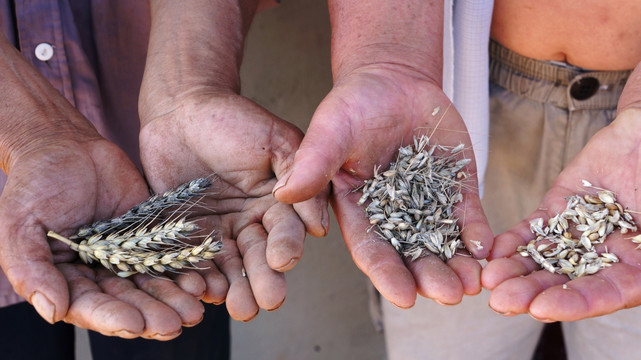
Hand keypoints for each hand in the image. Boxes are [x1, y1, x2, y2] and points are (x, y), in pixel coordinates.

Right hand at [0, 137, 204, 338]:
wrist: (66, 146)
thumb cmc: (35, 184)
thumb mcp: (21, 224)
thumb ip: (31, 268)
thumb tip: (53, 311)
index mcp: (65, 279)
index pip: (90, 306)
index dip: (112, 317)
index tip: (135, 325)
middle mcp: (98, 273)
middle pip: (128, 301)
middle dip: (152, 314)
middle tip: (175, 324)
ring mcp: (126, 255)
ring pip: (152, 283)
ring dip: (173, 299)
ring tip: (194, 310)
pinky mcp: (148, 235)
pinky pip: (168, 255)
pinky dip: (183, 270)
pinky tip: (201, 281)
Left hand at [139, 90, 328, 320]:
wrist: (182, 109)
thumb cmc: (233, 119)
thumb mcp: (276, 142)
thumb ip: (299, 177)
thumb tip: (318, 226)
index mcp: (277, 203)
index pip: (285, 231)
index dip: (286, 246)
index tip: (283, 261)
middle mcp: (250, 222)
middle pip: (258, 257)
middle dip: (262, 280)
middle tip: (265, 301)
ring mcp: (218, 231)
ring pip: (228, 266)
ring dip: (234, 288)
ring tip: (237, 308)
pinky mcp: (186, 235)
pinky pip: (192, 261)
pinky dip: (197, 278)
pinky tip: (201, 292)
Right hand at [273, 64, 492, 307]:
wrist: (391, 83)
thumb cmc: (353, 105)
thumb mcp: (330, 130)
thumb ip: (314, 162)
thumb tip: (284, 195)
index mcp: (358, 210)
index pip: (371, 249)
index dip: (387, 274)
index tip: (405, 297)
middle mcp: (393, 215)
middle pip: (412, 254)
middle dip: (430, 276)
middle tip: (450, 295)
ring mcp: (427, 203)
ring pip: (443, 242)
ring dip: (458, 264)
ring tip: (473, 283)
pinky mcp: (455, 187)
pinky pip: (467, 214)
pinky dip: (476, 231)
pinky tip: (485, 247)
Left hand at [482, 109, 640, 320]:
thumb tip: (639, 260)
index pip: (609, 294)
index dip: (576, 303)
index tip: (541, 309)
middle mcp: (609, 258)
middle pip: (568, 283)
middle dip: (533, 293)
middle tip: (500, 301)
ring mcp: (580, 234)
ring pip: (545, 260)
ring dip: (516, 273)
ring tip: (489, 280)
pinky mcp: (557, 211)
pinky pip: (533, 231)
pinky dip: (513, 243)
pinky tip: (493, 252)